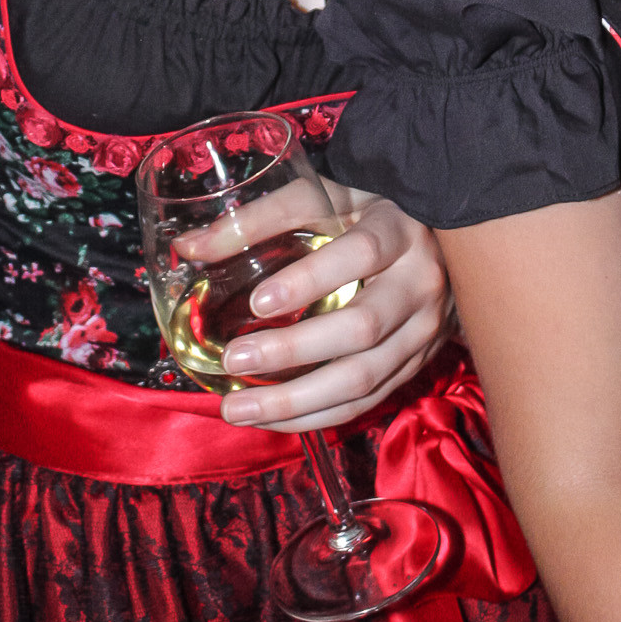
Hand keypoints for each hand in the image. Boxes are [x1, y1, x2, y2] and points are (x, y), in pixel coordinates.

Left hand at [217, 193, 452, 432]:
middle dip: (294, 351)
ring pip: (364, 377)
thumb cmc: (362, 217)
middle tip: (233, 359)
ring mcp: (423, 330)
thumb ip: (259, 219)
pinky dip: (317, 417)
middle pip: (362, 327)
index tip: (258, 303)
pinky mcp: (416, 365)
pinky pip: (368, 402)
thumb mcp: (322, 201)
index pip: (361, 253)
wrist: (433, 247)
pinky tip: (274, 420)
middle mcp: (420, 282)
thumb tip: (188, 248)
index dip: (311, 280)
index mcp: (399, 230)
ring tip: (237, 408)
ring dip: (296, 401)